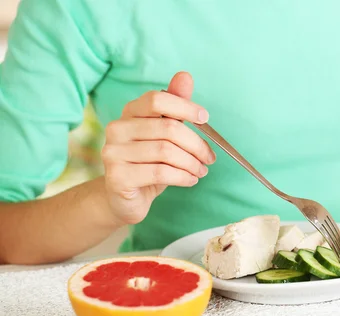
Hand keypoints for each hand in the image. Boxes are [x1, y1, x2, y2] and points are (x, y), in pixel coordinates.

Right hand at [101, 72, 214, 224]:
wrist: (125, 198)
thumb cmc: (149, 163)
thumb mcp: (165, 135)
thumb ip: (174, 106)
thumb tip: (185, 76)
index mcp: (129, 113)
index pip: (157, 100)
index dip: (184, 106)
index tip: (205, 119)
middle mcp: (117, 129)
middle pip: (168, 129)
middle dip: (197, 145)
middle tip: (209, 158)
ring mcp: (113, 153)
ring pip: (166, 152)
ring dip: (192, 164)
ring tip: (201, 171)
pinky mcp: (117, 177)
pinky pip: (160, 173)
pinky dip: (183, 177)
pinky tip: (190, 180)